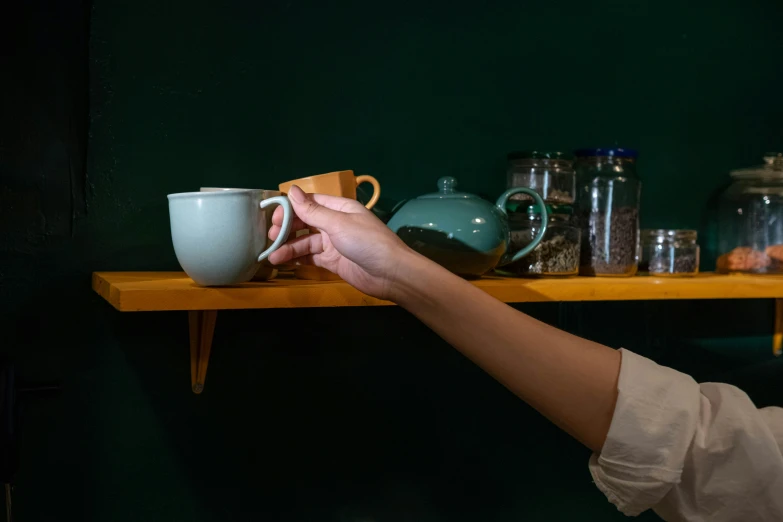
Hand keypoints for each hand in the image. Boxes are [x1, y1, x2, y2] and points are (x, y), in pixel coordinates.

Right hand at [268, 185, 414, 299]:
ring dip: (289, 248)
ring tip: (273, 256)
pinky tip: (285, 262)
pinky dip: (298, 259)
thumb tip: (290, 190)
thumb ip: (312, 211)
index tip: (274, 217)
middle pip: (305, 222)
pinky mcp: (333, 262)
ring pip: (306, 242)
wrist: (390, 274)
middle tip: (270, 237)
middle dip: (287, 229)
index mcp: (339, 208)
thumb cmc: (367, 242)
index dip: (291, 208)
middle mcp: (335, 223)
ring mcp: (334, 244)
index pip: (310, 203)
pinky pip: (312, 257)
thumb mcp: (338, 224)